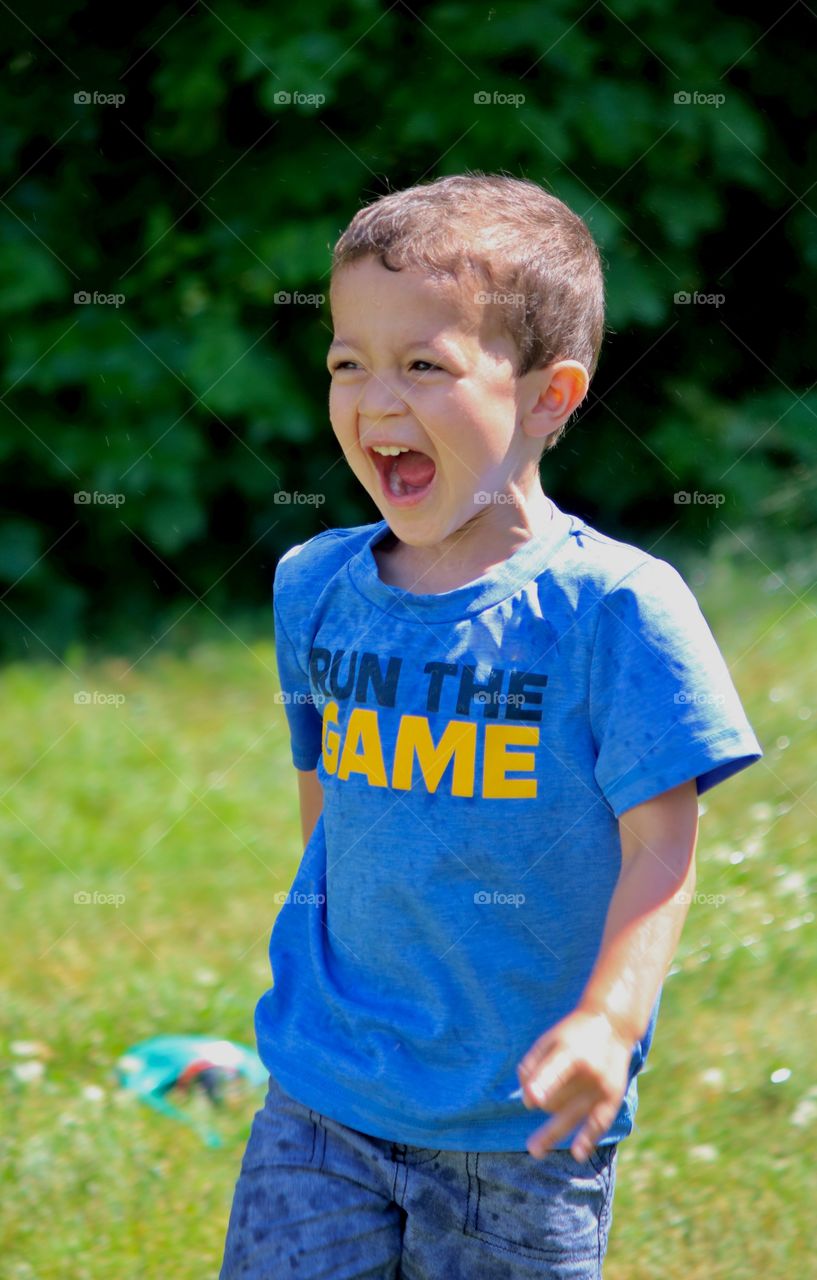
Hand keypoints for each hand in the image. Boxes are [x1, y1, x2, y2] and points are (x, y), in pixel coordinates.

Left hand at [517, 1007, 632, 1161]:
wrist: (612, 1024)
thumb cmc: (572, 1033)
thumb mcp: (549, 1038)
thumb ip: (533, 1064)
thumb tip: (528, 1100)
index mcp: (570, 1050)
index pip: (555, 1070)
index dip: (542, 1085)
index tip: (531, 1100)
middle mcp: (588, 1071)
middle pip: (557, 1098)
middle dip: (543, 1102)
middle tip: (535, 1100)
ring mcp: (602, 1086)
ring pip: (572, 1115)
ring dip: (552, 1133)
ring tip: (534, 1149)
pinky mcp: (613, 1097)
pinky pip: (599, 1123)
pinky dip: (588, 1139)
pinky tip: (577, 1154)